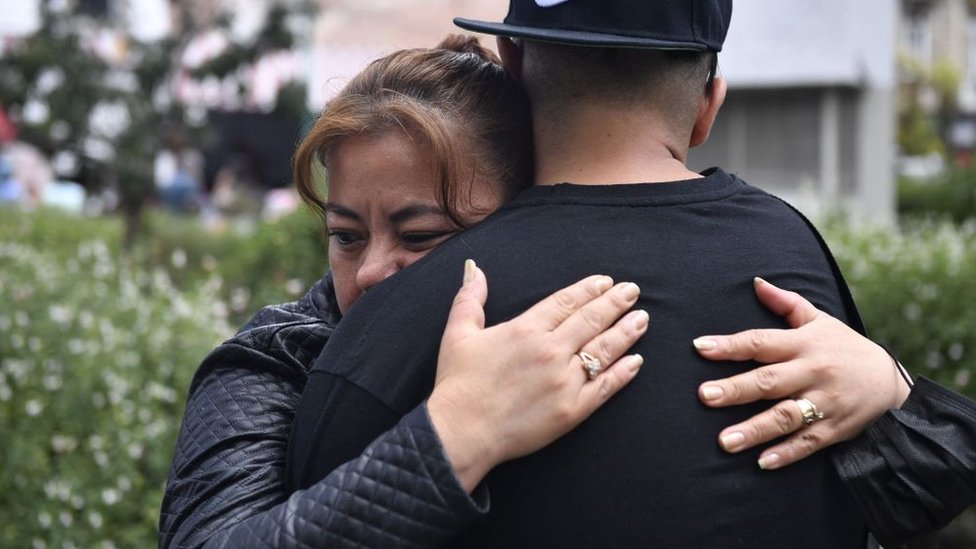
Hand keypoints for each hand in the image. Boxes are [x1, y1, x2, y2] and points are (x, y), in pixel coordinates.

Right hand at [428, 260, 647, 491]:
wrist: (462, 432)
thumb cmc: (458, 383)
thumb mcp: (458, 333)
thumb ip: (470, 298)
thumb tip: (475, 268)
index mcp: (526, 329)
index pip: (566, 302)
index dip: (589, 289)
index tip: (606, 282)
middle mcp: (551, 351)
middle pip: (592, 320)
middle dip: (615, 303)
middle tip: (633, 292)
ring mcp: (564, 381)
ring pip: (604, 350)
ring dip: (626, 332)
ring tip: (642, 319)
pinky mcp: (572, 410)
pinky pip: (605, 387)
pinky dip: (623, 373)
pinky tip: (636, 361)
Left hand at [693, 277, 910, 469]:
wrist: (891, 382)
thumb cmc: (844, 347)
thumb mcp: (819, 320)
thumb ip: (786, 303)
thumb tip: (755, 283)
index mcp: (804, 344)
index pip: (761, 342)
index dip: (730, 345)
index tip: (700, 347)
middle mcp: (813, 372)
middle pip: (769, 381)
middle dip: (735, 389)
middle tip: (704, 396)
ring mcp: (825, 402)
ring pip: (786, 416)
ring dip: (755, 429)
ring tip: (724, 441)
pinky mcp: (835, 428)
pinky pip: (809, 442)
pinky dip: (787, 453)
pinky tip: (762, 462)